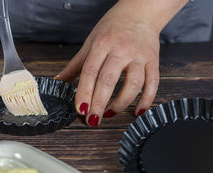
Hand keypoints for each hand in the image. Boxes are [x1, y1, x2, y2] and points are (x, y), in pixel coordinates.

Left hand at [56, 0, 187, 126]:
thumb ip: (75, 64)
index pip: (90, 72)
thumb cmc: (113, 27)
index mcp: (102, 44)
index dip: (84, 92)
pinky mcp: (154, 61)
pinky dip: (146, 100)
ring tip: (110, 113)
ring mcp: (139, 56)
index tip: (80, 110)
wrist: (141, 11)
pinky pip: (152, 84)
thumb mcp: (91, 42)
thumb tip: (58, 81)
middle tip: (93, 120)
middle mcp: (121, 49)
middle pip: (109, 79)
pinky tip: (138, 112)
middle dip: (99, 103)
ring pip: (133, 84)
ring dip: (121, 103)